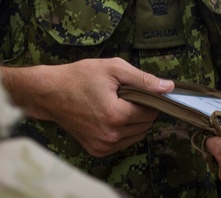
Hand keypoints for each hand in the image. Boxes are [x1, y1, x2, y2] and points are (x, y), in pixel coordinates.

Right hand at [0, 58, 173, 156]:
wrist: (51, 93)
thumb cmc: (80, 77)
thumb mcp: (113, 69)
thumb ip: (143, 79)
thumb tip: (169, 88)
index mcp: (116, 116)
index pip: (151, 112)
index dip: (149, 98)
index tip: (137, 88)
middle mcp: (111, 136)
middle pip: (145, 125)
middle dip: (141, 109)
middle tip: (124, 94)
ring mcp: (103, 146)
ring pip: (136, 135)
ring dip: (133, 121)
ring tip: (116, 104)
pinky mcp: (97, 151)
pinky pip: (123, 143)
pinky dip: (123, 131)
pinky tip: (110, 116)